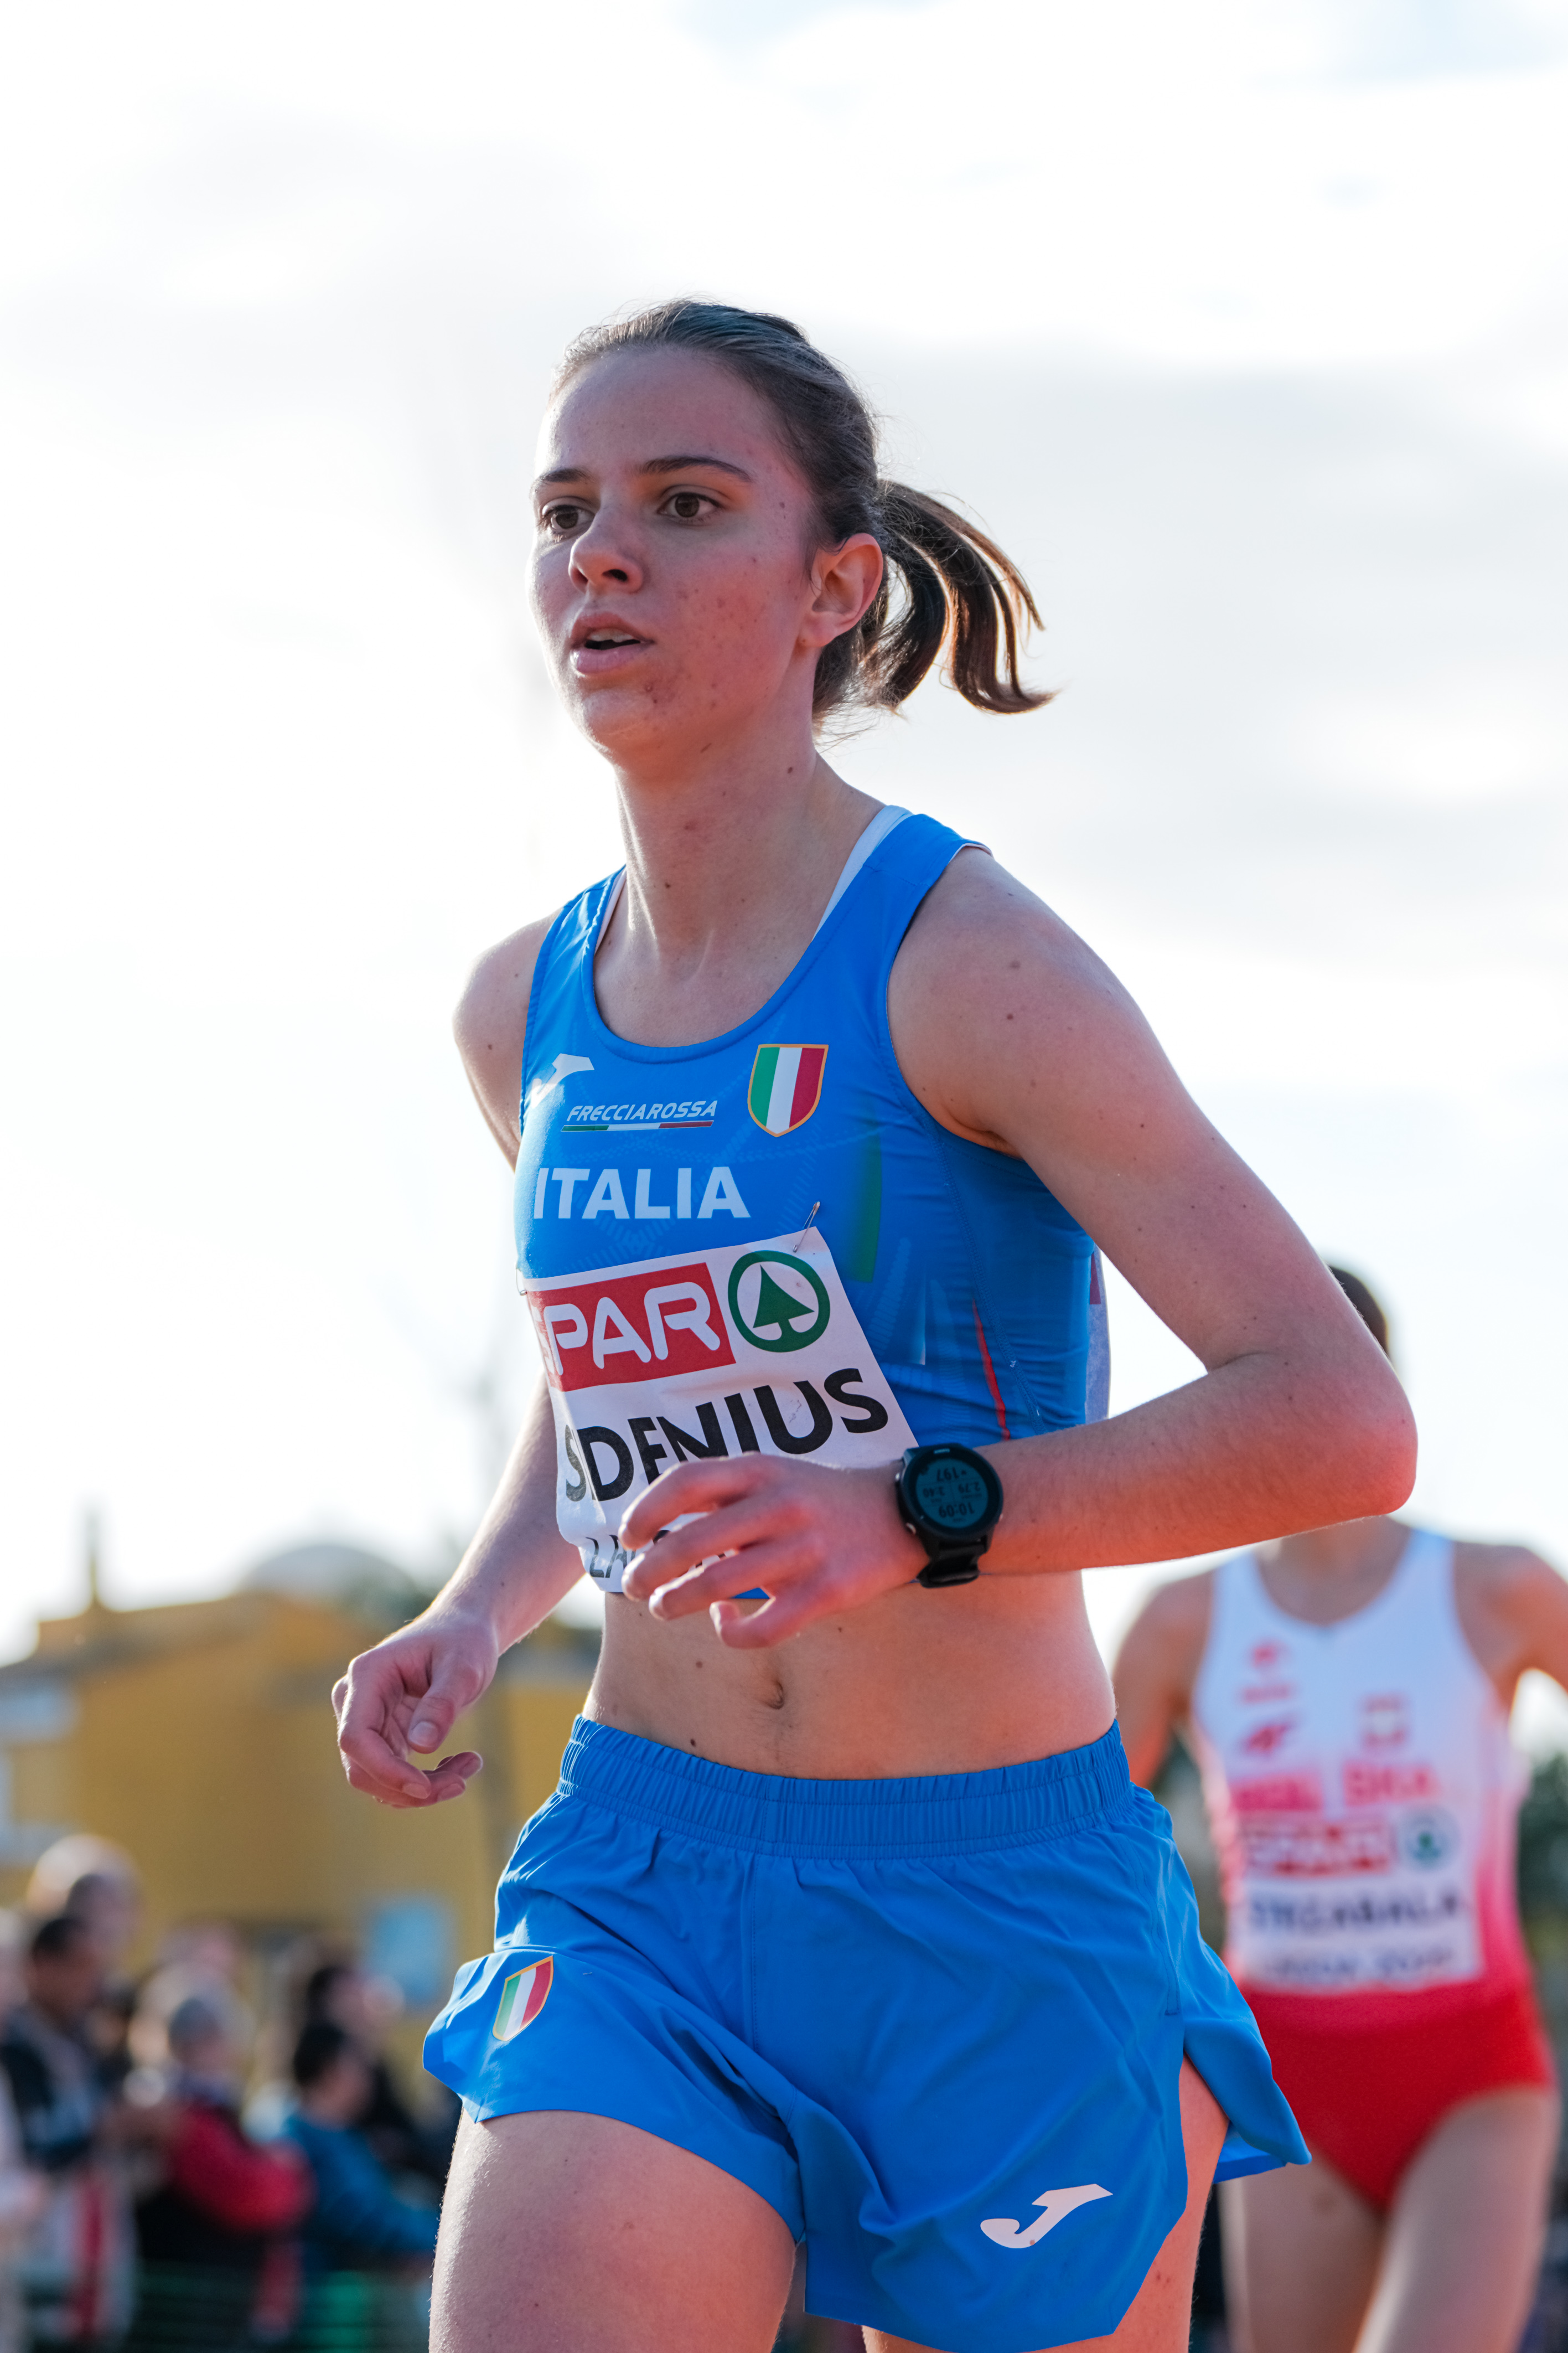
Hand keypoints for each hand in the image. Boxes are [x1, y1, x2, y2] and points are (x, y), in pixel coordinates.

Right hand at [333, 1604, 497, 1807]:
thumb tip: (422, 1746)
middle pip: (362, 1767)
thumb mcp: (464, 1666)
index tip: (425, 1787)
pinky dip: (427, 1781)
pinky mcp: (383, 1736)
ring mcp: (366, 1720)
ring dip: (424, 1788)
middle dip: (409, 1788)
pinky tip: (462, 1762)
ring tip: (470, 1765)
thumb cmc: (463, 1641)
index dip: (384, 1770)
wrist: (464, 1631)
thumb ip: (442, 1703)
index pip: (355, 1737)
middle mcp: (355, 1700)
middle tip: (461, 1782)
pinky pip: (394, 1774)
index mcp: (367, 1676)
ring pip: (379, 1779)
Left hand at [619, 1456, 925, 1645]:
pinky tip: (725, 1621)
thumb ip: (726, 1494)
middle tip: (635, 1584)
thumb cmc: (823, 1498)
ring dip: (678, 1602)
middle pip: (692, 1542)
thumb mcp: (776, 1474)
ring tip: (664, 1608)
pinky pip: (763, 1627)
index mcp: (762, 1470)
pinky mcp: (827, 1591)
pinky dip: (732, 1631)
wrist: (906, 1512)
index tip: (628, 1536)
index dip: (646, 1510)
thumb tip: (661, 1526)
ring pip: (719, 1586)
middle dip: (651, 1569)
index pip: (686, 1482)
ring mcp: (805, 1549)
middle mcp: (780, 1505)